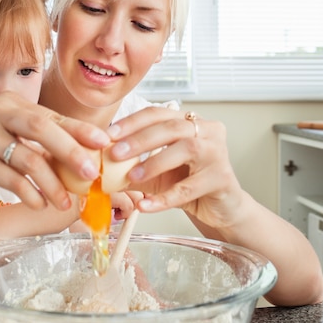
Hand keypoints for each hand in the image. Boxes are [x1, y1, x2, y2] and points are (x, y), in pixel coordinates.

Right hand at [0, 91, 109, 208]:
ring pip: (26, 157)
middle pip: (41, 128)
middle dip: (70, 151)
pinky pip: (8, 177)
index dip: (80, 129)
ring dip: (51, 183)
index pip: (51, 116)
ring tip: (65, 202)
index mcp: (11, 103)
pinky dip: (28, 192)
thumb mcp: (10, 139)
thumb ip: (39, 144)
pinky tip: (39, 204)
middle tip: (91, 173)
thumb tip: (83, 161)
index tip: (104, 143)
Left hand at [107, 106, 240, 228]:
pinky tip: (146, 205)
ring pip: (185, 150)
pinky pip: (190, 188)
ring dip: (154, 163)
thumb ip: (132, 169)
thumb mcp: (156, 175)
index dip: (132, 122)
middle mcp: (208, 132)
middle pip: (171, 127)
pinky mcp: (222, 178)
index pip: (158, 114)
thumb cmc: (190, 184)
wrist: (219, 209)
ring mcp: (218, 153)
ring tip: (132, 177)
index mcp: (190, 122)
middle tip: (115, 153)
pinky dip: (165, 198)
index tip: (110, 134)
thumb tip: (100, 170)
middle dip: (140, 139)